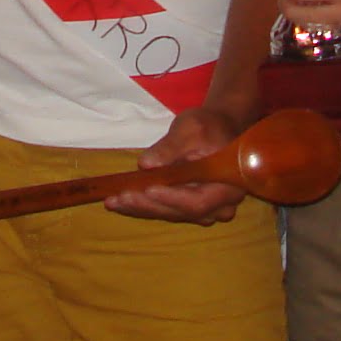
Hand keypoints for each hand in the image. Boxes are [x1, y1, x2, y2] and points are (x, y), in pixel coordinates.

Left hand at [107, 103, 246, 224]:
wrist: (219, 130)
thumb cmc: (209, 126)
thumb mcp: (191, 129)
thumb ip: (170, 147)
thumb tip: (146, 164)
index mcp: (226, 186)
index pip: (197, 201)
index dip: (170, 198)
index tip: (147, 189)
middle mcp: (220, 206)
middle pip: (180, 212)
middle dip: (148, 205)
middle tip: (120, 197)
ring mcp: (207, 210)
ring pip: (171, 213)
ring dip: (141, 208)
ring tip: (113, 202)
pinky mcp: (191, 208)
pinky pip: (168, 209)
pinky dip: (144, 205)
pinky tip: (121, 202)